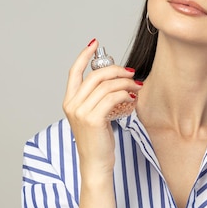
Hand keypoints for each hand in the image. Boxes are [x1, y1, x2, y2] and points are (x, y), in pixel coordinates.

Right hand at [62, 39, 141, 175]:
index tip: (95, 43)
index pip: (74, 71)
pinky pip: (113, 97)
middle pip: (95, 75)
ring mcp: (81, 111)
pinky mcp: (93, 119)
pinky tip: (133, 98)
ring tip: (137, 87)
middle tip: (131, 73)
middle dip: (116, 70)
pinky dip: (126, 94)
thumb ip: (98, 98)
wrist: (95, 164)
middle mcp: (72, 104)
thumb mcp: (94, 116)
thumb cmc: (97, 141)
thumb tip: (116, 79)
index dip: (84, 55)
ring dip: (126, 83)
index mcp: (69, 101)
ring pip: (106, 86)